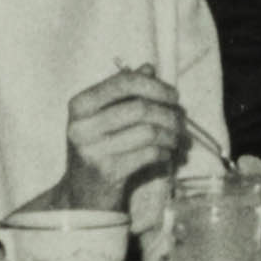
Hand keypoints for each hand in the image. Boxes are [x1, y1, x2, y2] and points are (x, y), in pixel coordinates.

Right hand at [58, 63, 194, 201]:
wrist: (83, 193)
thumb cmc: (99, 148)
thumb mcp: (104, 117)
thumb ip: (124, 91)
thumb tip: (149, 68)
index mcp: (80, 104)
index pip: (123, 83)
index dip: (154, 86)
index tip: (173, 95)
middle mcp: (82, 125)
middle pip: (140, 108)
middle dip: (168, 113)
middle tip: (181, 120)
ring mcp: (93, 150)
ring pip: (148, 132)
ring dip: (171, 134)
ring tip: (177, 139)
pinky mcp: (108, 171)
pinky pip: (149, 154)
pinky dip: (165, 151)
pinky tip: (167, 153)